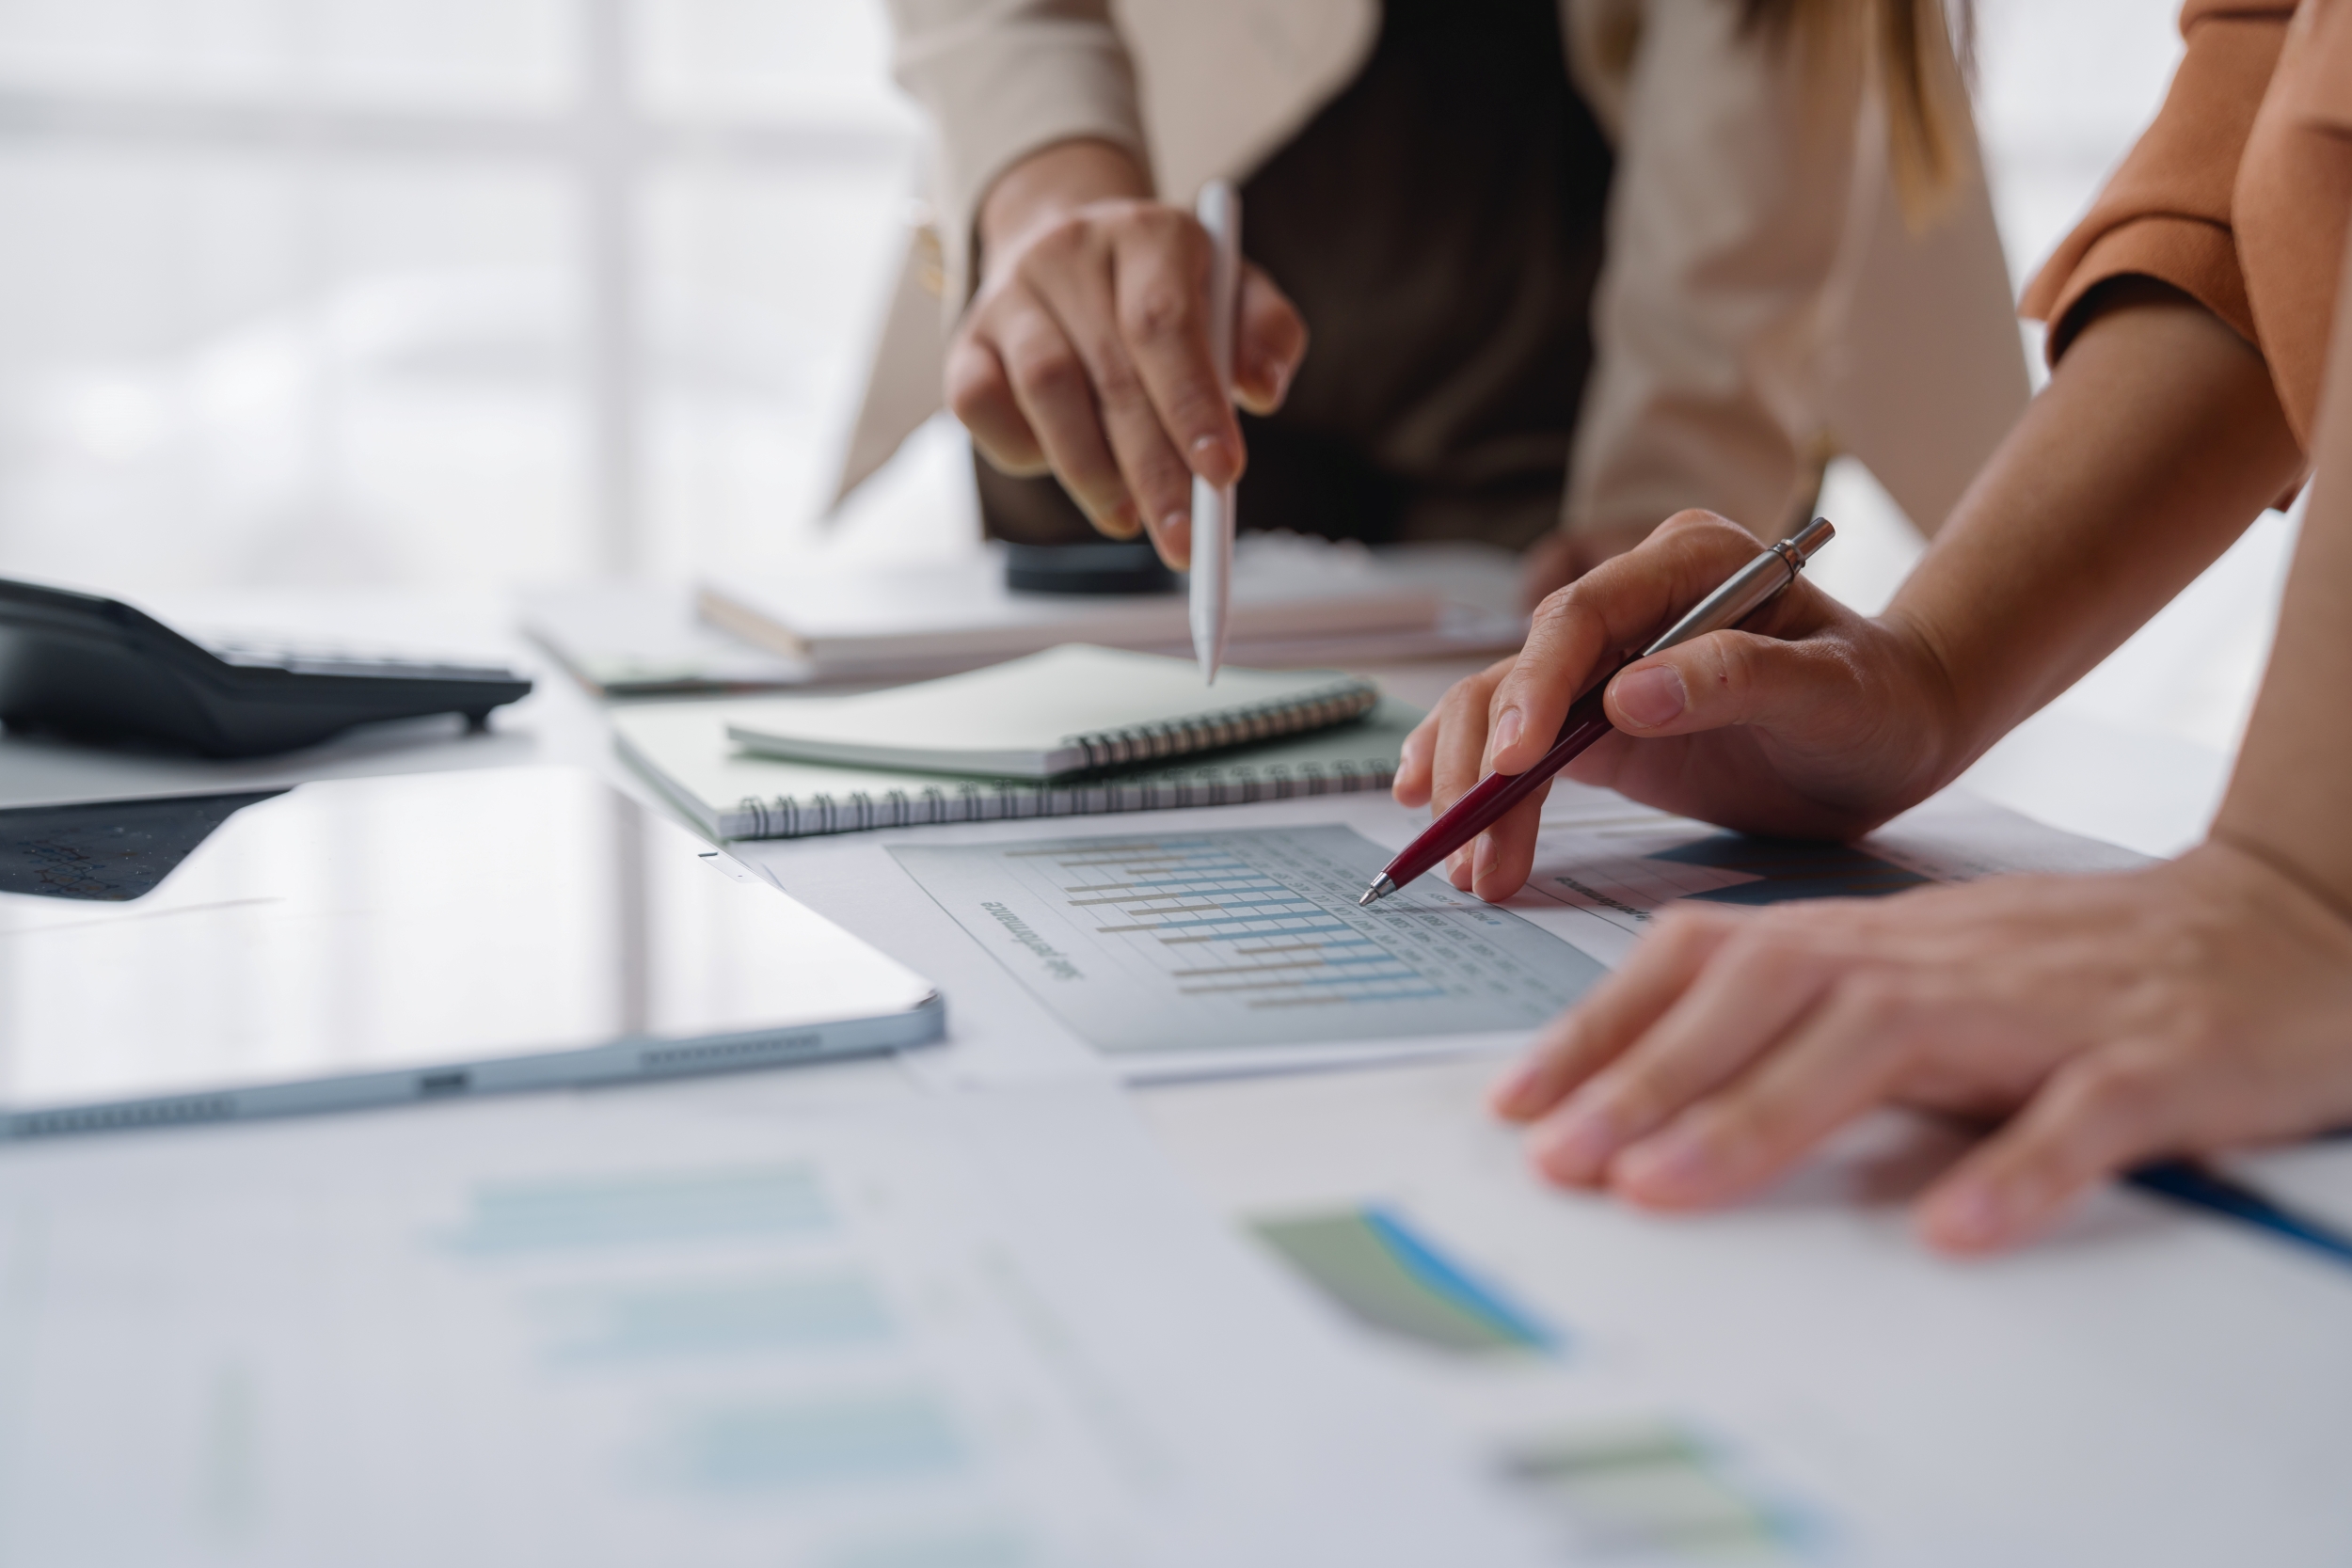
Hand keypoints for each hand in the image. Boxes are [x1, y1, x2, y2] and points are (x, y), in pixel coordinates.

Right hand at [945, 140, 1307, 567]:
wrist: (1069, 245)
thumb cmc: (1166, 288)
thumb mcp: (1233, 291)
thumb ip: (1265, 333)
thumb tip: (1262, 391)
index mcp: (1145, 233)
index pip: (1163, 323)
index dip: (1191, 404)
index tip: (1221, 475)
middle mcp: (1068, 252)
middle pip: (1109, 372)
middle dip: (1152, 470)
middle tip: (1183, 539)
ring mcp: (1007, 295)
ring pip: (1042, 390)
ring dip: (1090, 471)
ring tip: (1129, 519)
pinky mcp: (965, 341)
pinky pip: (979, 406)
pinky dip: (1024, 453)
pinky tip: (1071, 477)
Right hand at [1393, 511, 1961, 900]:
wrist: (1896, 735)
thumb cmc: (1880, 701)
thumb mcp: (1833, 691)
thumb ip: (1738, 678)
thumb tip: (1626, 697)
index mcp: (1690, 563)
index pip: (1583, 616)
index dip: (1536, 685)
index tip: (1517, 763)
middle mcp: (1632, 602)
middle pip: (1525, 669)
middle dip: (1488, 759)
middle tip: (1471, 845)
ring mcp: (1604, 662)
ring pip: (1503, 708)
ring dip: (1473, 785)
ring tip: (1465, 868)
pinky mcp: (1593, 719)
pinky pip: (1517, 742)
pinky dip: (1476, 780)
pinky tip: (1439, 813)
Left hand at [1487, 839, 2351, 1252]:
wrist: (2274, 922)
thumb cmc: (2068, 965)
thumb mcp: (1916, 973)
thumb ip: (1804, 1017)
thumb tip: (1654, 1096)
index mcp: (1870, 938)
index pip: (1707, 959)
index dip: (1607, 1025)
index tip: (1516, 1102)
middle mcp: (1932, 956)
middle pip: (1766, 994)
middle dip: (1647, 1076)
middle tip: (1558, 1160)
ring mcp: (2038, 1005)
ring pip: (1882, 1040)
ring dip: (1763, 1113)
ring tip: (1669, 1187)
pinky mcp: (2150, 1060)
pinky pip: (2076, 1114)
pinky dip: (2012, 1166)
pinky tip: (1950, 1229)